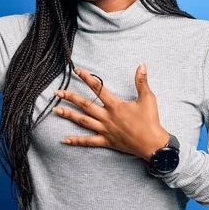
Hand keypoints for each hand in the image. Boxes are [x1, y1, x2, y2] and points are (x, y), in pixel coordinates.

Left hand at [52, 63, 169, 161]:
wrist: (152, 144)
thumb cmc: (150, 121)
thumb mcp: (148, 98)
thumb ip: (142, 81)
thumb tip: (142, 65)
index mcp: (115, 106)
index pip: (98, 89)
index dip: (87, 78)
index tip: (77, 71)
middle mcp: (107, 117)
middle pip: (85, 105)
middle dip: (70, 98)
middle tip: (57, 93)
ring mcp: (105, 130)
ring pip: (83, 122)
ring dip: (69, 115)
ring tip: (56, 110)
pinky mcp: (106, 141)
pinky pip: (88, 141)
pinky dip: (76, 141)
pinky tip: (65, 140)